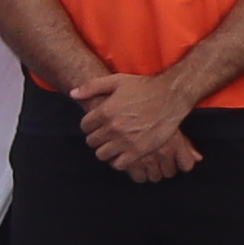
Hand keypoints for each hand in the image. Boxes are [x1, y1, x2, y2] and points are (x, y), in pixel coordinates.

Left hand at [72, 70, 199, 178]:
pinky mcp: (139, 151)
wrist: (170, 96)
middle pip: (92, 142)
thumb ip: (92, 86)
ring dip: (106, 150)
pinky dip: (118, 160)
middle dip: (96, 138)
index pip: (85, 126)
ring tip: (113, 144)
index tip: (97, 125)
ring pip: (102, 154)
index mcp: (105, 111)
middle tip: (105, 135)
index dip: (89, 126)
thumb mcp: (117, 81)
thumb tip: (73, 94)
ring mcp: (126, 140)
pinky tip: (123, 153)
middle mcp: (113, 127)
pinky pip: (119, 164)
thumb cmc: (143, 87)